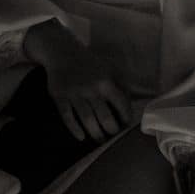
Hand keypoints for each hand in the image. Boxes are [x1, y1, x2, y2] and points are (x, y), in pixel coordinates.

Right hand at [23, 20, 131, 141]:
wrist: (62, 53)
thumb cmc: (90, 63)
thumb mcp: (110, 68)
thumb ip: (122, 84)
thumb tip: (134, 101)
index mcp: (106, 81)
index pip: (121, 104)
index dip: (126, 117)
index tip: (126, 124)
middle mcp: (91, 89)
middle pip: (104, 117)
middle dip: (111, 130)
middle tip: (112, 136)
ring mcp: (74, 94)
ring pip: (87, 119)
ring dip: (95, 133)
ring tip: (100, 140)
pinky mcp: (60, 97)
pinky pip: (67, 117)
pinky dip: (74, 129)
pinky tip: (81, 137)